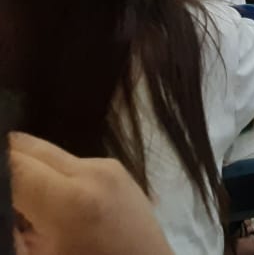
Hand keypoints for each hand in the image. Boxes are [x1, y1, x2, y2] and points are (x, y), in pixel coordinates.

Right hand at [8, 132, 175, 254]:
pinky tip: (50, 210)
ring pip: (47, 153)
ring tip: (26, 209)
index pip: (11, 162)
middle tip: (7, 198)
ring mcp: (109, 168)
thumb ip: (12, 230)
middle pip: (26, 146)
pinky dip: (50, 178)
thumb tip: (3, 200)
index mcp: (70, 200)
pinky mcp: (118, 171)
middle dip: (5, 166)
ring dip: (27, 173)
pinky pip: (70, 163)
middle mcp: (92, 172)